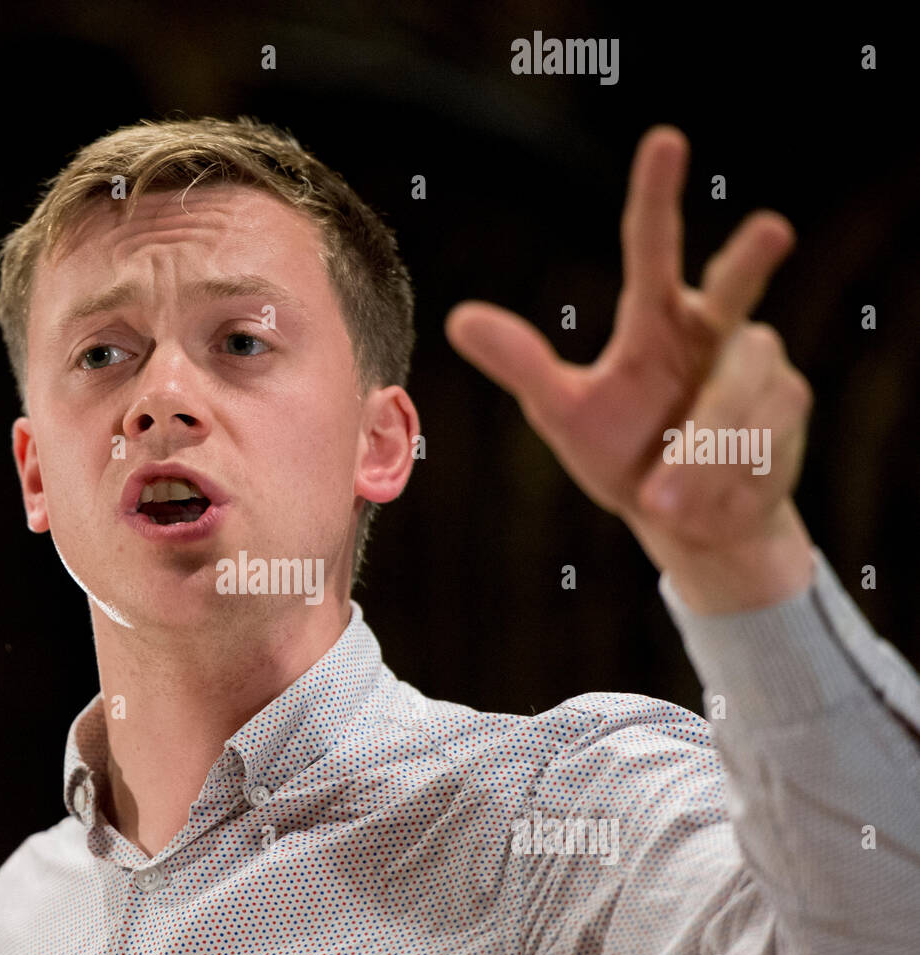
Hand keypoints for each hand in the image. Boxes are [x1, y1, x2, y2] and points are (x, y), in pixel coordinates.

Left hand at [445, 125, 814, 612]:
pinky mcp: (788, 413)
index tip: (664, 141)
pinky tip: (703, 502)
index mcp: (658, 320)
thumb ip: (524, 366)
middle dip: (750, 261)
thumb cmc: (623, 454)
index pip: (653, 250)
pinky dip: (723, 478)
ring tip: (662, 495)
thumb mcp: (564, 414)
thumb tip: (458, 319)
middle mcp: (716, 332)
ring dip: (700, 453)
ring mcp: (761, 370)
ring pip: (737, 397)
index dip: (657, 196)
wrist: (686, 522)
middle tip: (772, 226)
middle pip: (737, 287)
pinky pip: (760, 441)